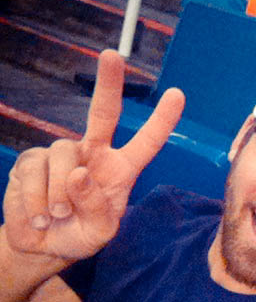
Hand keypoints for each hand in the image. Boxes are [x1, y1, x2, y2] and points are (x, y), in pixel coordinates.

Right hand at [2, 49, 184, 260]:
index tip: (177, 94)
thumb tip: (80, 173)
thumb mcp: (101, 232)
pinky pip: (33, 172)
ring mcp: (62, 153)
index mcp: (122, 169)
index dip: (162, 120)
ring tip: (57, 216)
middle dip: (108, 83)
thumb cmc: (81, 235)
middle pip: (103, 112)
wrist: (44, 246)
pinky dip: (34, 199)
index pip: (147, 142)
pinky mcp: (32, 160)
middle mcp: (94, 153)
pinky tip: (38, 215)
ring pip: (63, 155)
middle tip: (112, 55)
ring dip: (58, 194)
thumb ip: (97, 208)